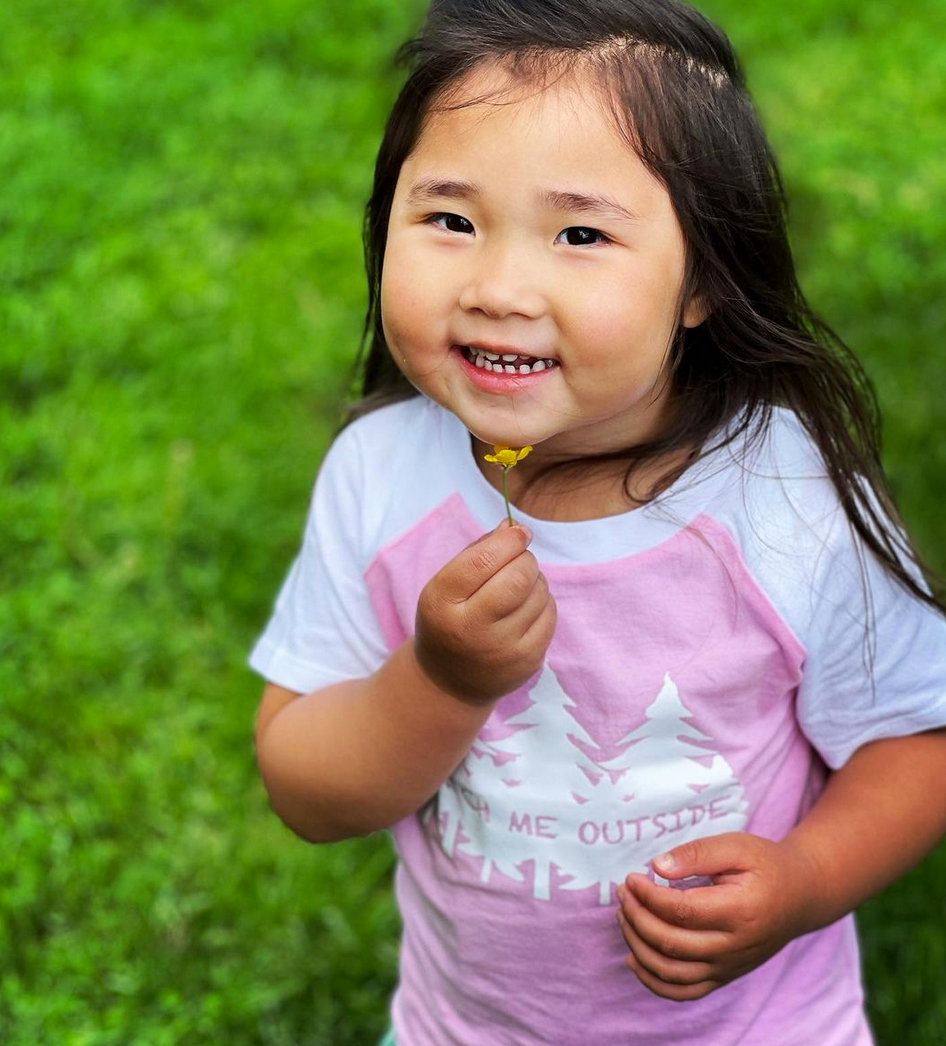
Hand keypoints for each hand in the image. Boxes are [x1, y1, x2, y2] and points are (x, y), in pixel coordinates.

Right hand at [414, 522, 556, 705]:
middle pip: (518, 577)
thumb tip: (513, 527)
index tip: (520, 533)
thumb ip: (477, 552)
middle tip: (519, 560)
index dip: (508, 541)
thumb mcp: (446, 585)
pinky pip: (550, 614)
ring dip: (535, 580)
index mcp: (442, 603)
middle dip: (525, 559)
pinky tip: (526, 608)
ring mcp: (502, 650)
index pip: (482, 561)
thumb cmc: (449, 619)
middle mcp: (471, 629)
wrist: (450, 681)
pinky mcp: (527, 662)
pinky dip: (543, 602)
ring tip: (518, 587)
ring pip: (539, 592)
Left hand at [615, 832, 817, 1000]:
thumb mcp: (736, 846)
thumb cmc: (766, 865)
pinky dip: (654, 981)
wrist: (801, 896)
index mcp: (739, 911)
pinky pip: (684, 992)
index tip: (632, 877)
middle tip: (623, 892)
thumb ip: (696, 853)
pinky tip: (633, 958)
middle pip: (670, 942)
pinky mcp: (725, 977)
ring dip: (637, 945)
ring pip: (670, 971)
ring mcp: (729, 967)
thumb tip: (657, 867)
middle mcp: (734, 947)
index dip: (647, 895)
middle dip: (636, 916)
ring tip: (624, 916)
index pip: (680, 911)